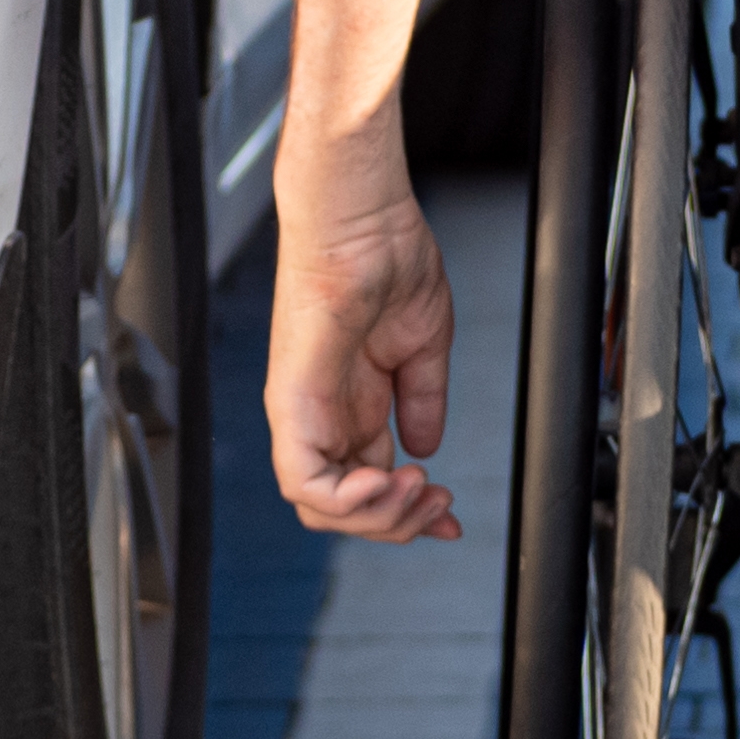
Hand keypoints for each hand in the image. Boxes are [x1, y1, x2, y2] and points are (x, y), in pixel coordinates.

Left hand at [268, 159, 463, 541]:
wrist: (366, 215)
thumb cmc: (385, 256)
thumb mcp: (421, 346)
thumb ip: (422, 401)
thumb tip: (427, 444)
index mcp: (350, 403)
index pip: (368, 483)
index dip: (407, 511)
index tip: (448, 513)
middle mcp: (320, 414)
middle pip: (342, 509)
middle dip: (397, 523)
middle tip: (438, 504)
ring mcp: (301, 411)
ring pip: (318, 507)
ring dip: (376, 516)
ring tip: (418, 491)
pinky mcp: (291, 400)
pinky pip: (302, 478)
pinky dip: (344, 500)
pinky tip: (385, 483)